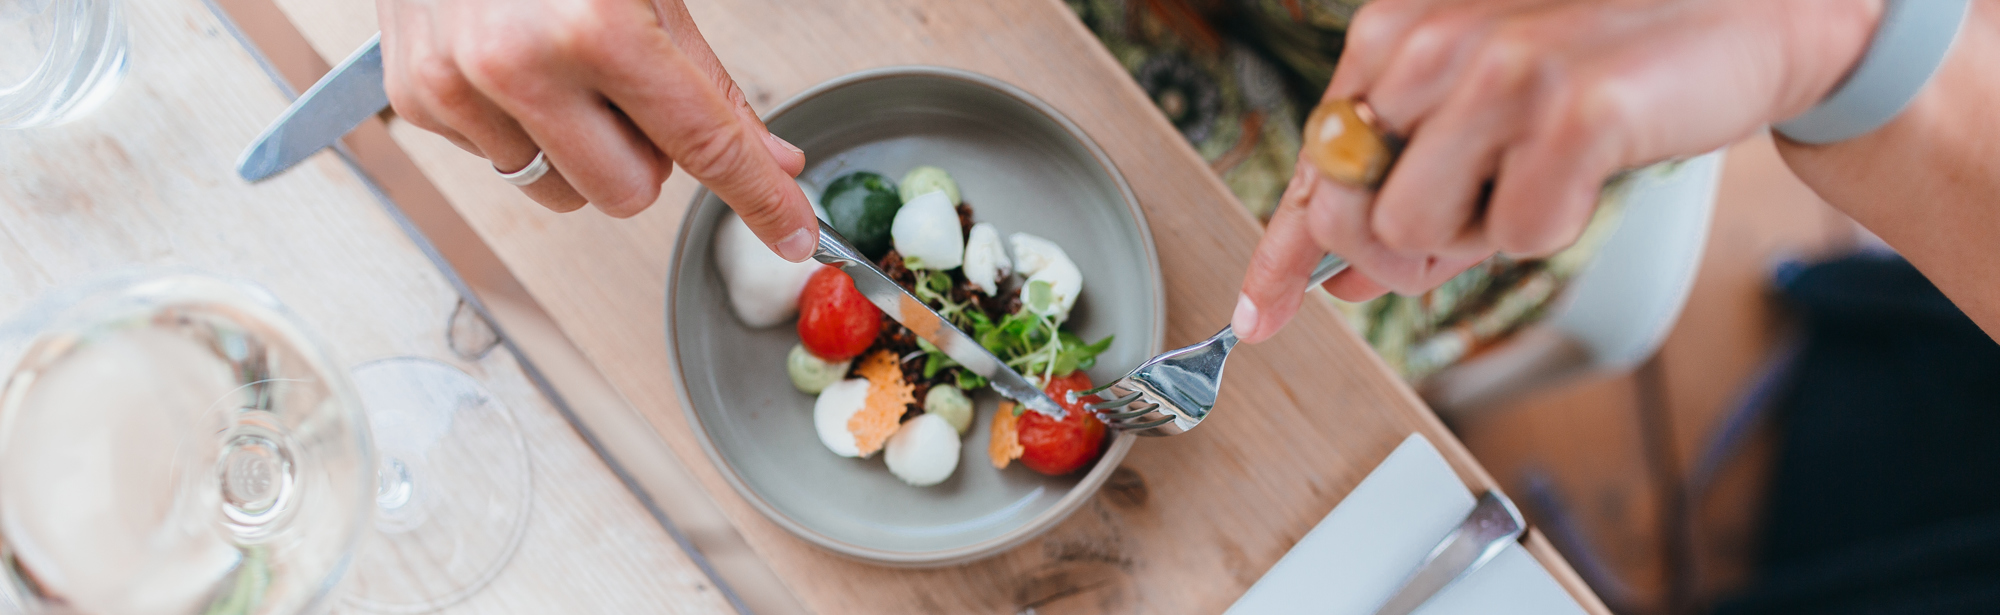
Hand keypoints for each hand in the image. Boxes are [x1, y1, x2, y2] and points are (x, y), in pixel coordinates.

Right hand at [377, 0, 818, 259]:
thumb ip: (708, 79)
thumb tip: (770, 158)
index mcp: (592, 26)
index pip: (703, 144)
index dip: (759, 196)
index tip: (792, 233)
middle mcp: (516, 63)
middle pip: (628, 193)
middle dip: (648, 155)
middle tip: (633, 85)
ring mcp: (456, 88)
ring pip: (562, 192)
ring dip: (582, 149)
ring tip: (567, 68)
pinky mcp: (418, 101)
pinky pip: (502, 162)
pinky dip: (524, 127)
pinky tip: (515, 63)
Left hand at [1231, 0, 1882, 343]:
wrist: (1748, 15)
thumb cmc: (1606, 62)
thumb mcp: (1482, 112)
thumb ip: (1406, 181)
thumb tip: (1340, 277)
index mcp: (1395, 31)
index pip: (1312, 164)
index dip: (1282, 255)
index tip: (1256, 319)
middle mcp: (1431, 42)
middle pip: (1352, 218)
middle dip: (1408, 253)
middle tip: (1478, 218)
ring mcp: (1500, 73)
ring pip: (1418, 235)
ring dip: (1482, 237)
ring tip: (1539, 174)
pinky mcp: (1572, 113)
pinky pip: (1518, 238)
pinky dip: (1555, 225)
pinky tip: (1588, 168)